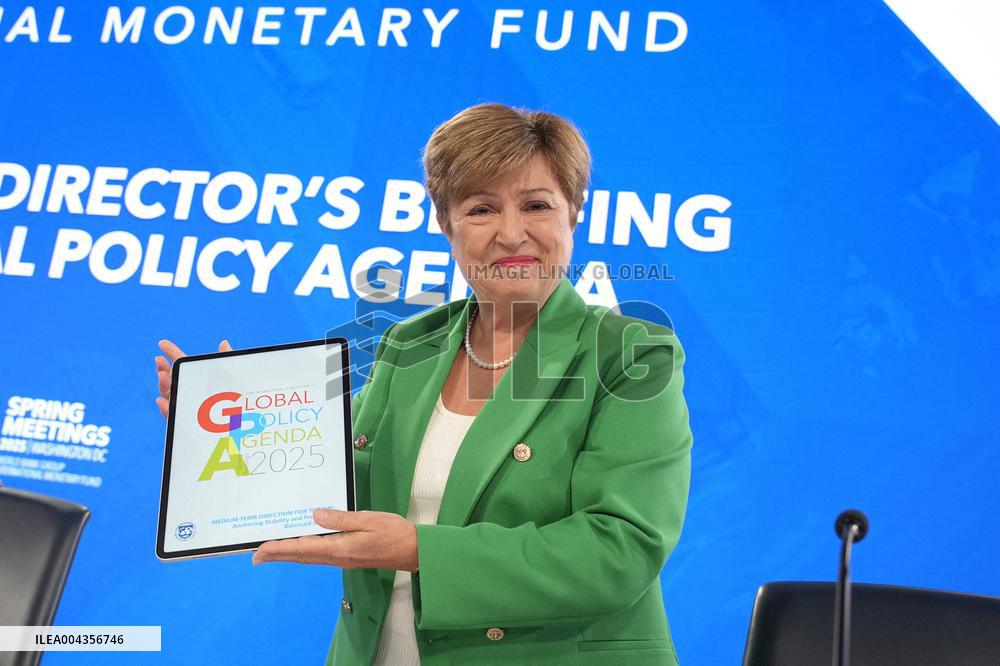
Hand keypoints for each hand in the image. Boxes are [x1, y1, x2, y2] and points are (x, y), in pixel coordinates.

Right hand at [155, 338, 231, 418]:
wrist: (242, 423)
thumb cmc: (238, 399)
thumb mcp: (233, 378)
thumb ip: (227, 361)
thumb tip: (224, 342)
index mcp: (196, 378)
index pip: (181, 363)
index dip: (172, 352)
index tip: (162, 343)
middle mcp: (188, 392)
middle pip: (171, 380)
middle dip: (163, 370)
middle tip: (160, 362)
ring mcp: (185, 407)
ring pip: (169, 397)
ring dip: (163, 386)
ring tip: (163, 376)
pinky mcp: (186, 424)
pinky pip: (174, 417)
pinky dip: (166, 408)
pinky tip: (162, 401)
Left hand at [252, 508, 418, 571]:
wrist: (413, 551)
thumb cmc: (394, 533)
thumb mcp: (368, 520)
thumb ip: (341, 518)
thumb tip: (315, 514)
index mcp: (340, 548)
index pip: (302, 548)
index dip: (279, 549)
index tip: (260, 550)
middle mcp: (337, 557)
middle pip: (301, 556)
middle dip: (278, 555)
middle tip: (256, 556)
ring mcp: (342, 558)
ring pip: (308, 557)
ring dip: (288, 554)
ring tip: (272, 551)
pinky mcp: (348, 556)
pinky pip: (318, 555)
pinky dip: (303, 551)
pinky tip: (301, 546)